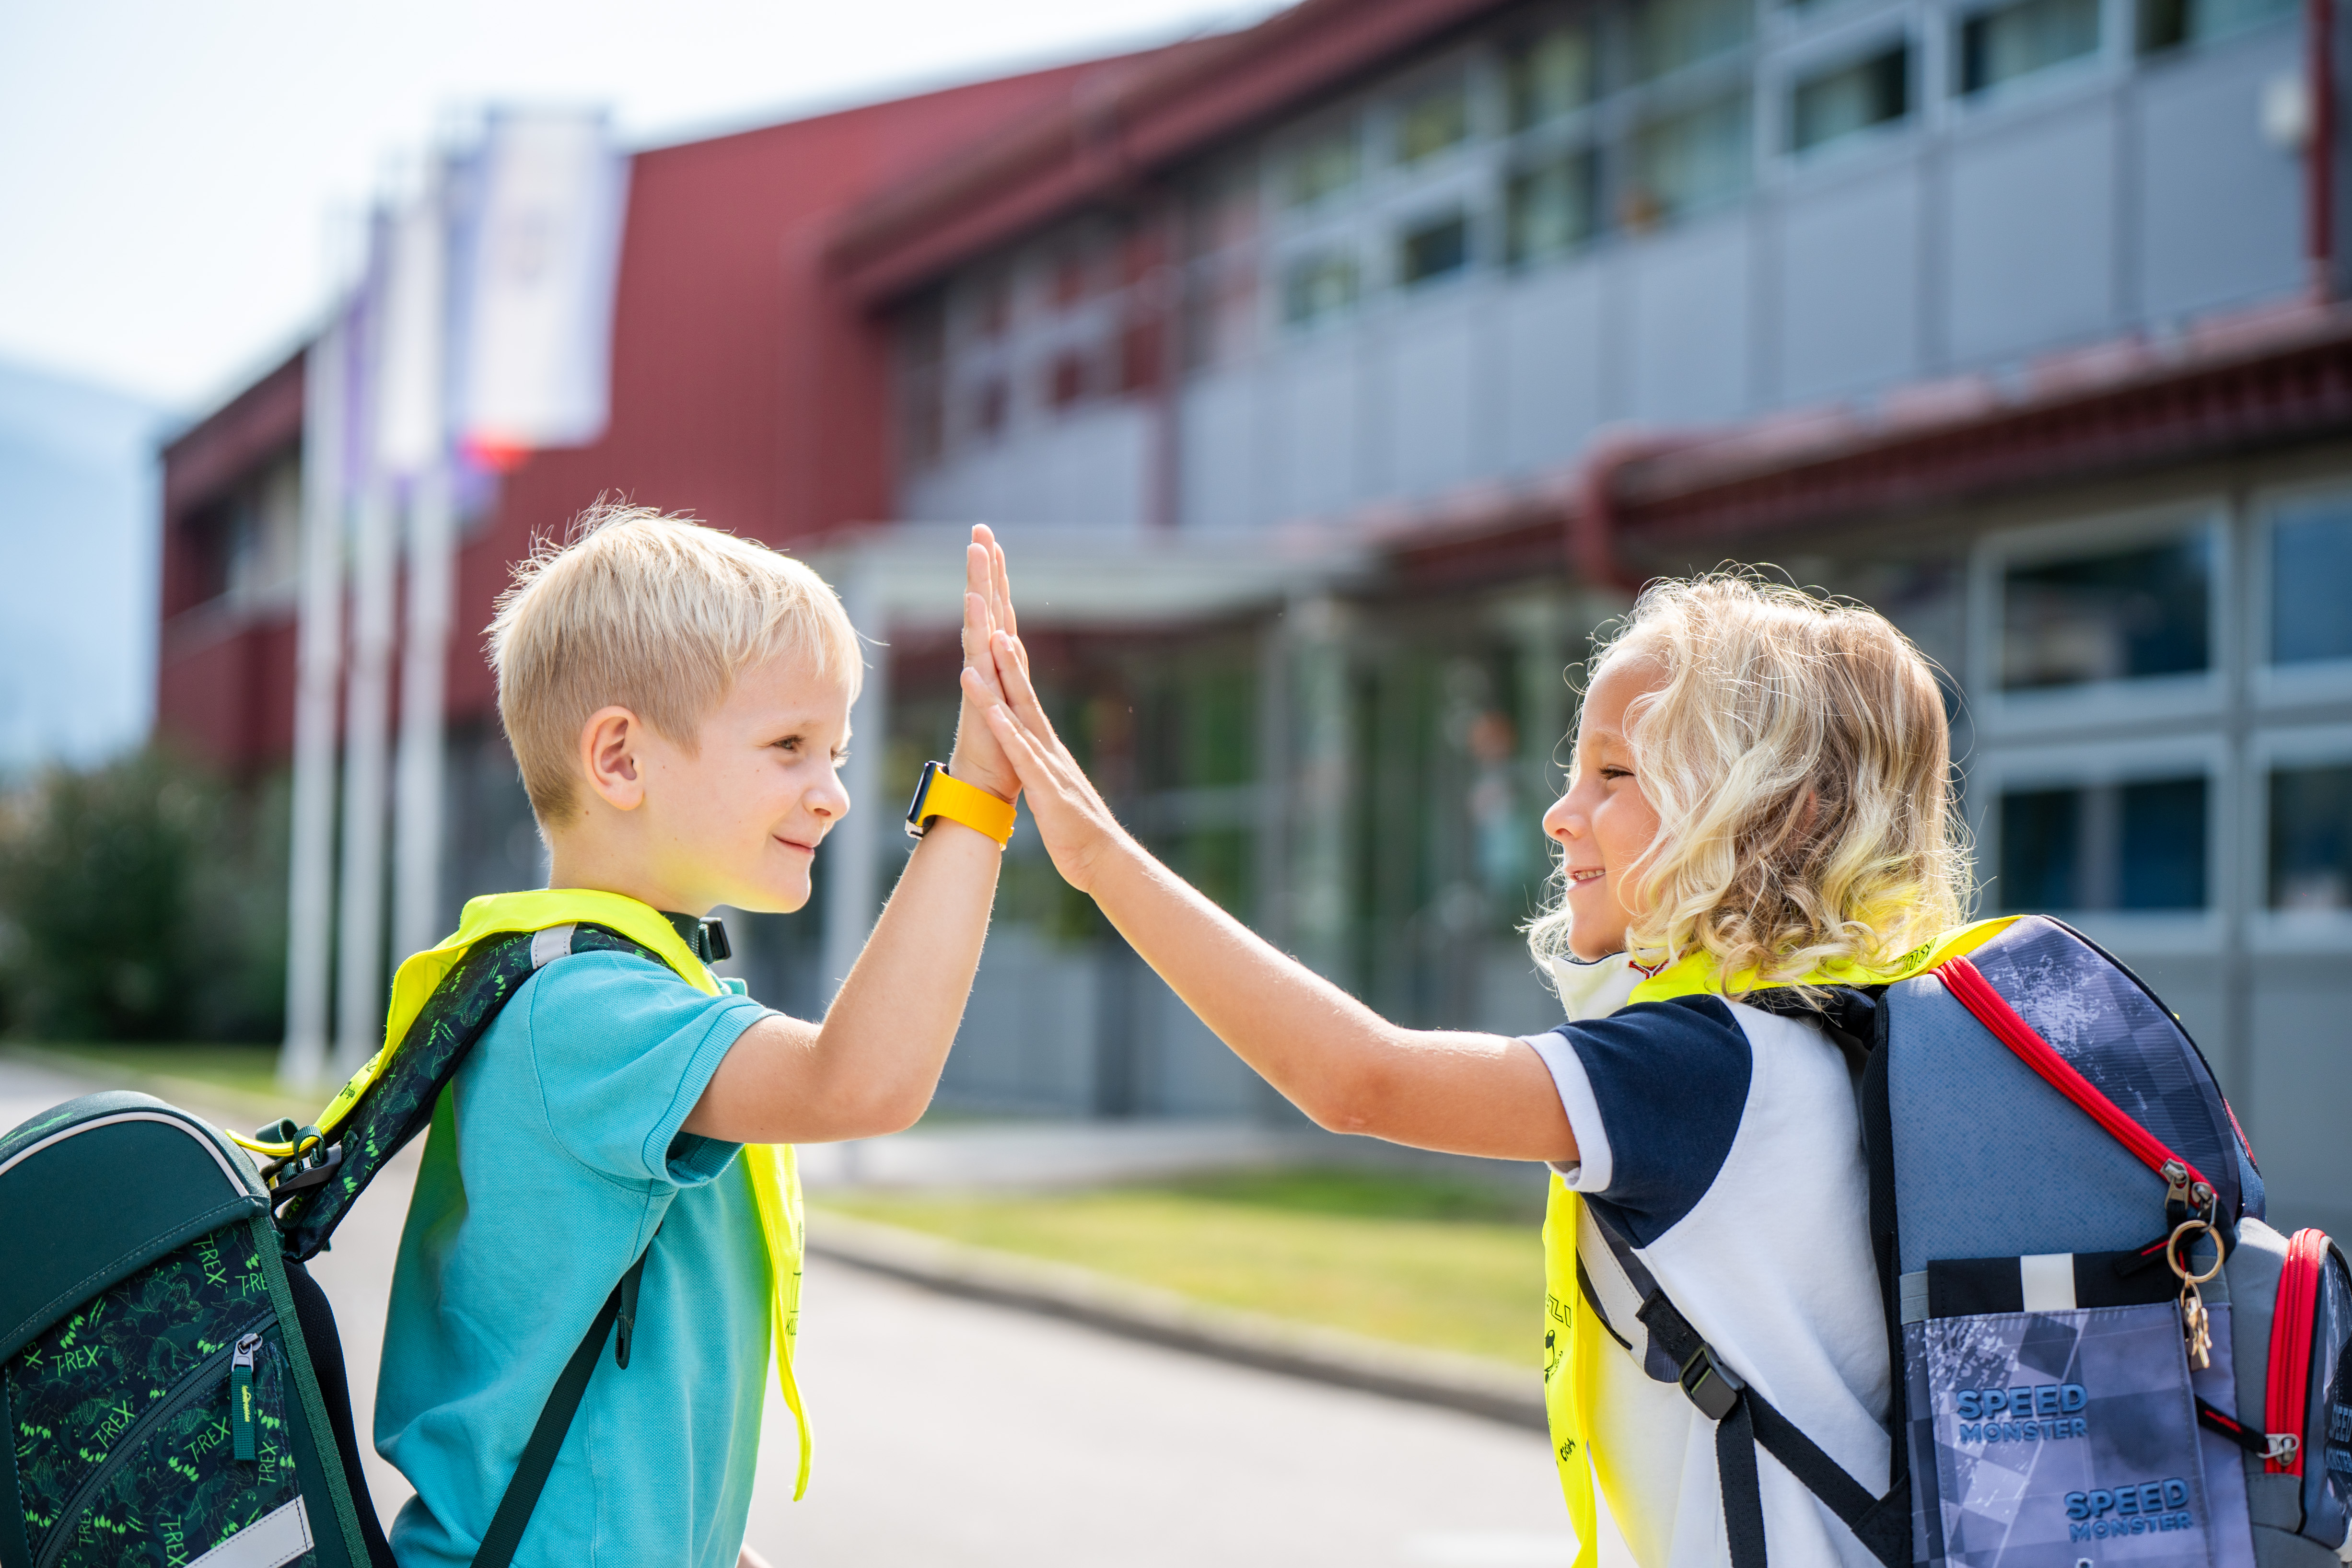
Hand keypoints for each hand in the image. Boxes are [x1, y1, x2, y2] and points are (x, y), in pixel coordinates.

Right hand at [944, 524, 1021, 802]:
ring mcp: (980, 677)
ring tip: (975, 552)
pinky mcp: (979, 695)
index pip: (999, 613)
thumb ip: (1010, 680)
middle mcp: (985, 665)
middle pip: (986, 607)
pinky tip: (975, 604)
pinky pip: (977, 655)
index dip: (997, 579)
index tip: (994, 543)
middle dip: (984, 568)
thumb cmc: (1001, 756)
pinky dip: (977, 629)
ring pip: (979, 623)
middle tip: (980, 529)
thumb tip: (1009, 654)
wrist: (984, 789)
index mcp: (998, 666)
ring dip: (978, 587)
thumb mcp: (1014, 708)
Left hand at [962, 623, 1129, 894]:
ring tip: (983, 656)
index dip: (1015, 674)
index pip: (1028, 705)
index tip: (1003, 642)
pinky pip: (1023, 757)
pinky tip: (992, 713)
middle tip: (994, 628)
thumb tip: (1038, 768)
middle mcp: (1049, 751)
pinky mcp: (1047, 790)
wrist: (1105, 859)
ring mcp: (1049, 767)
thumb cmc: (1078, 832)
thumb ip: (1045, 776)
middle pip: (1026, 698)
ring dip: (1000, 686)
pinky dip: (1007, 733)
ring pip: (1020, 719)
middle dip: (1009, 663)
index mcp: (1049, 752)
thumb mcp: (1055, 795)